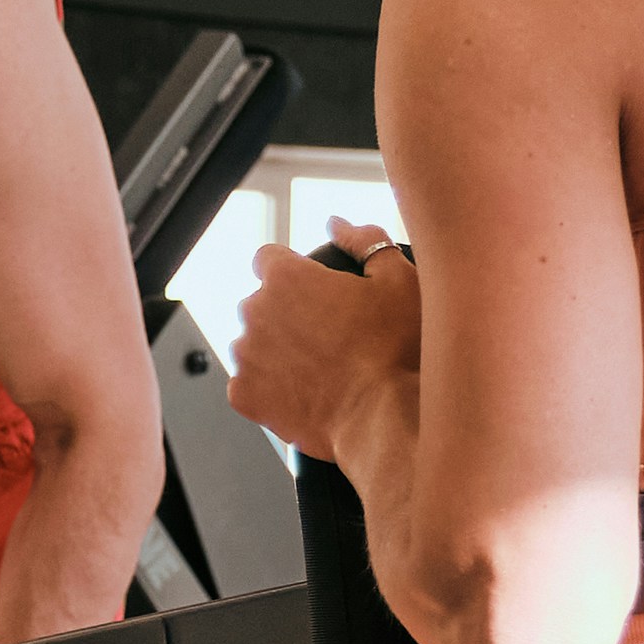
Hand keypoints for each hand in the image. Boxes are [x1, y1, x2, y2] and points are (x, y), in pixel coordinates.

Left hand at [223, 224, 419, 461]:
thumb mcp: (398, 281)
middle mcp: (255, 311)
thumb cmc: (397, 351)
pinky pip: (249, 384)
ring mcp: (246, 356)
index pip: (268, 258)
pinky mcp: (245, 396)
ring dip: (274, 349)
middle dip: (284, 313)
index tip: (311, 290)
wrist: (387, 419)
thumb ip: (365, 241)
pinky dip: (269, 388)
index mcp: (286, 277)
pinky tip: (304, 393)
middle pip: (259, 302)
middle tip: (326, 334)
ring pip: (251, 343)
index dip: (290, 270)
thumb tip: (338, 224)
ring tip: (318, 367)